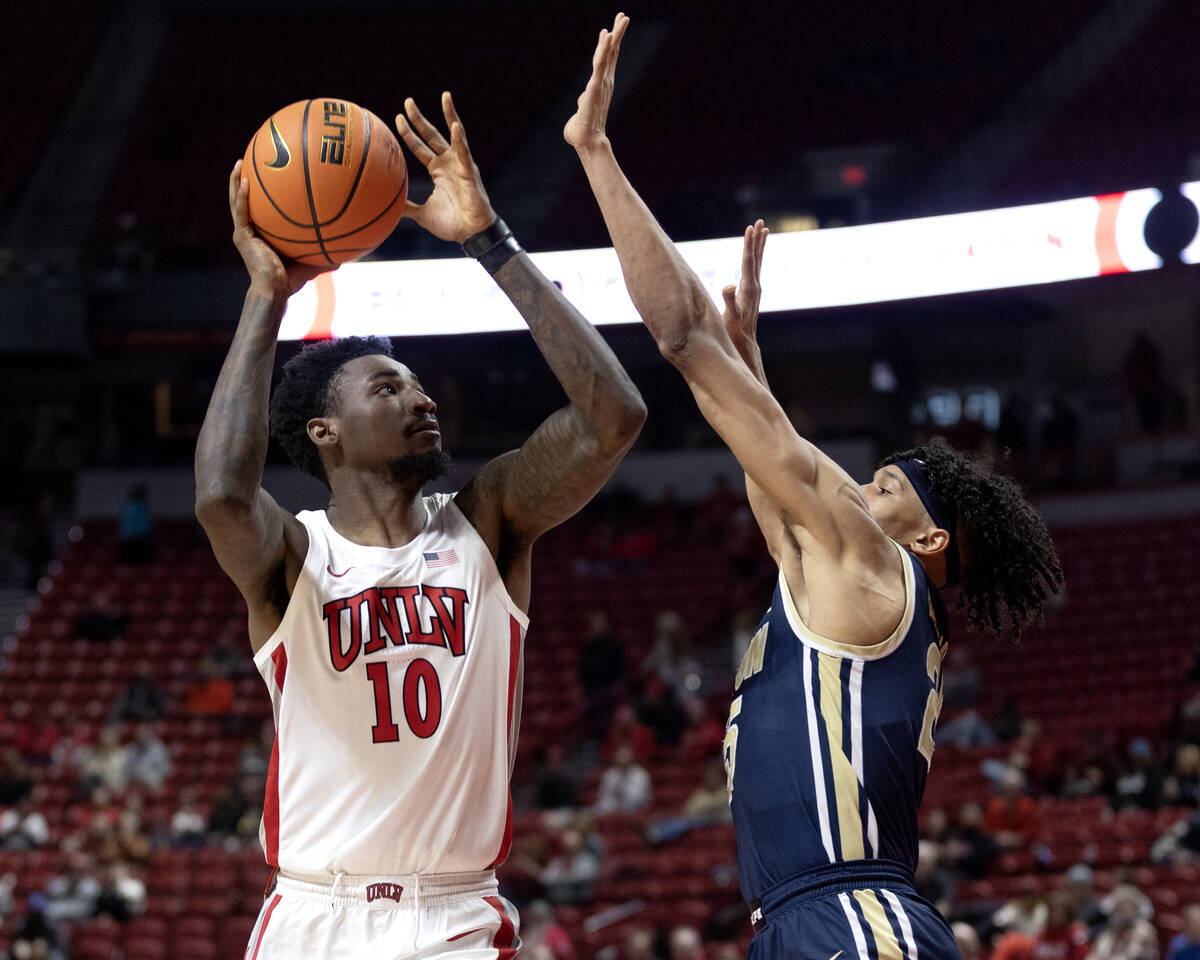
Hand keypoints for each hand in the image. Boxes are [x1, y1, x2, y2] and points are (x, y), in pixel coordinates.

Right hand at [228, 160, 327, 297]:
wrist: (275, 290)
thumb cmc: (290, 282)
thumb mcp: (310, 264)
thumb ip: (324, 258)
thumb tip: (345, 257)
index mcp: (261, 236)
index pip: (258, 211)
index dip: (258, 194)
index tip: (265, 177)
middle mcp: (249, 232)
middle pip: (243, 201)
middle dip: (243, 181)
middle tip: (246, 161)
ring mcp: (243, 233)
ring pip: (236, 202)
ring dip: (236, 182)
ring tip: (239, 163)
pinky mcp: (242, 236)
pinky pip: (241, 212)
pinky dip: (242, 196)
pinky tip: (246, 181)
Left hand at [396, 92, 496, 242]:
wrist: (471, 234)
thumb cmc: (452, 224)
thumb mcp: (422, 215)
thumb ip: (407, 207)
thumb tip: (389, 207)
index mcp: (438, 170)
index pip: (420, 147)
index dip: (409, 134)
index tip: (397, 119)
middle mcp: (449, 163)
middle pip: (432, 135)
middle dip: (419, 119)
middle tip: (407, 101)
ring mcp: (461, 165)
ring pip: (454, 135)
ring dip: (449, 115)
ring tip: (445, 96)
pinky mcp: (469, 173)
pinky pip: (464, 153)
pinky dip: (460, 139)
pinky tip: (455, 125)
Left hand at [564, 13, 628, 151]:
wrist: (586, 142)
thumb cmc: (581, 131)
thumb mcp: (580, 111)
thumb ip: (582, 102)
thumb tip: (581, 101)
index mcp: (600, 85)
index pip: (606, 61)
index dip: (608, 44)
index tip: (610, 29)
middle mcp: (604, 81)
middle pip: (612, 53)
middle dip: (617, 33)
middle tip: (623, 15)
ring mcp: (601, 83)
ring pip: (609, 54)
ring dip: (615, 34)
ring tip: (622, 18)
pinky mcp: (596, 85)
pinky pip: (601, 63)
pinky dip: (605, 49)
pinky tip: (608, 35)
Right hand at [722, 220, 768, 369]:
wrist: (744, 341)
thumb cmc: (735, 329)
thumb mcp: (730, 315)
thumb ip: (729, 301)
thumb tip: (728, 286)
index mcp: (749, 287)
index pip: (749, 261)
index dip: (749, 244)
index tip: (750, 228)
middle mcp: (755, 285)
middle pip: (757, 257)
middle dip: (757, 239)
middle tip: (760, 222)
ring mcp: (755, 288)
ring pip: (758, 261)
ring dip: (759, 245)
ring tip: (763, 230)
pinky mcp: (752, 291)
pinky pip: (754, 268)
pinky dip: (755, 257)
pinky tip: (754, 254)